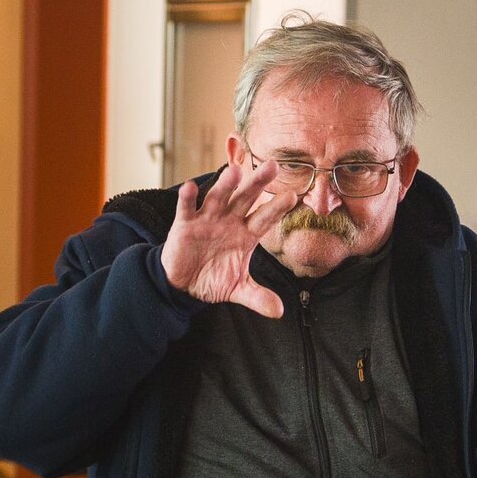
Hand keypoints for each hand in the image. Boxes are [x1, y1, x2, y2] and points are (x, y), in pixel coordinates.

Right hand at [160, 161, 296, 318]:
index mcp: (246, 234)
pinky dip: (188, 198)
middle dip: (258, 183)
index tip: (292, 196)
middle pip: (246, 199)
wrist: (184, 283)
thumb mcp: (237, 289)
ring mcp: (207, 220)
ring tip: (234, 171)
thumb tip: (279, 312)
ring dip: (225, 185)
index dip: (277, 208)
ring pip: (218, 198)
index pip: (265, 219)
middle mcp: (229, 221)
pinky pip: (187, 208)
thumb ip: (257, 297)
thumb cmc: (214, 279)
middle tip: (272, 166)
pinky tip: (191, 187)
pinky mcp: (184, 225)